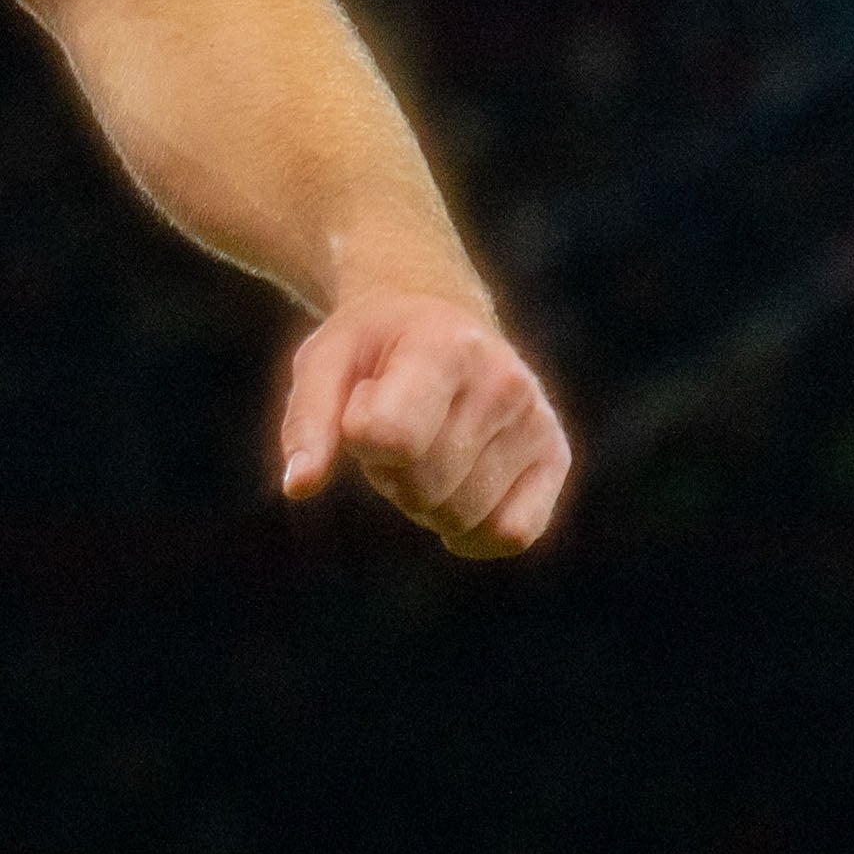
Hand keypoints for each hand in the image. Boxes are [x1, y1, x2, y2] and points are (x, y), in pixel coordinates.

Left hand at [276, 287, 571, 558]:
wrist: (439, 318)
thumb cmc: (373, 348)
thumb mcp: (324, 364)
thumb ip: (308, 423)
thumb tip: (298, 487)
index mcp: (446, 345)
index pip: (393, 438)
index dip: (359, 437)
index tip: (363, 400)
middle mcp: (503, 379)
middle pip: (423, 485)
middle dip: (390, 473)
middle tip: (394, 429)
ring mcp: (536, 419)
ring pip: (461, 516)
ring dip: (425, 501)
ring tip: (427, 446)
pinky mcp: (554, 455)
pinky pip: (512, 535)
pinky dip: (474, 534)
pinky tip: (457, 496)